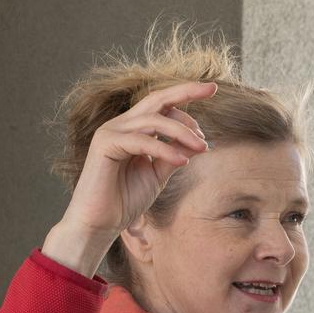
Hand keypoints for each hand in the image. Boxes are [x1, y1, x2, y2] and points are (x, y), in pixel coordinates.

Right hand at [60, 81, 216, 245]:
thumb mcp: (158, 175)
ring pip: (154, 121)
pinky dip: (165, 150)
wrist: (100, 223)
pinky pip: (142, 142)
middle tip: (213, 89)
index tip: (213, 92)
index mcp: (134, 129)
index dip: (186, 97)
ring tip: (202, 148)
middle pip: (157, 99)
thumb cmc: (125, 200)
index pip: (162, 105)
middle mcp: (121, 125)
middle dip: (186, 91)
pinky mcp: (105, 144)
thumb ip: (174, 156)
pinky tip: (183, 162)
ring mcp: (111, 132)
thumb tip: (199, 142)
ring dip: (182, 133)